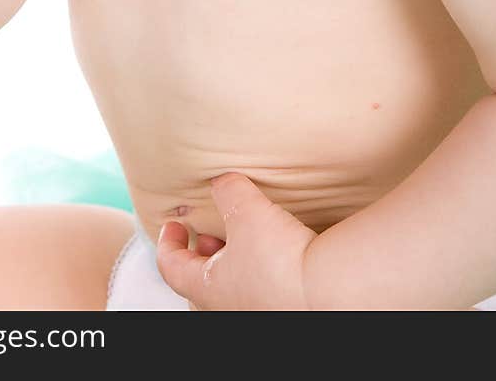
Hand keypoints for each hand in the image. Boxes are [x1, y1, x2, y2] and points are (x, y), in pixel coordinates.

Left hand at [156, 172, 315, 310]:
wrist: (326, 290)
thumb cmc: (278, 259)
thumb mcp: (246, 209)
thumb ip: (228, 190)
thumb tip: (221, 180)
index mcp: (206, 290)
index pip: (172, 268)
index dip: (168, 243)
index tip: (173, 225)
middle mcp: (226, 310)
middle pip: (200, 286)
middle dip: (203, 256)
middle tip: (210, 234)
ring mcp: (254, 314)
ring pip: (231, 292)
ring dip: (232, 265)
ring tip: (246, 241)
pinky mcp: (280, 312)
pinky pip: (258, 295)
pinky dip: (257, 275)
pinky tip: (274, 256)